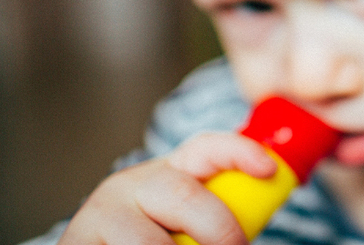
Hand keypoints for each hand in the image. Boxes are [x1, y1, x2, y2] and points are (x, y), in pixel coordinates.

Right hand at [59, 132, 276, 244]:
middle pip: (184, 195)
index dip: (239, 152)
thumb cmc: (152, 238)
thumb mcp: (182, 222)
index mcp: (168, 172)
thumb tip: (251, 230)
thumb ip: (212, 219)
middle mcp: (132, 183)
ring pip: (151, 242)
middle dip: (219, 230)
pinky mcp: (77, 241)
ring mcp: (101, 212)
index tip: (268, 169)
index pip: (206, 148)